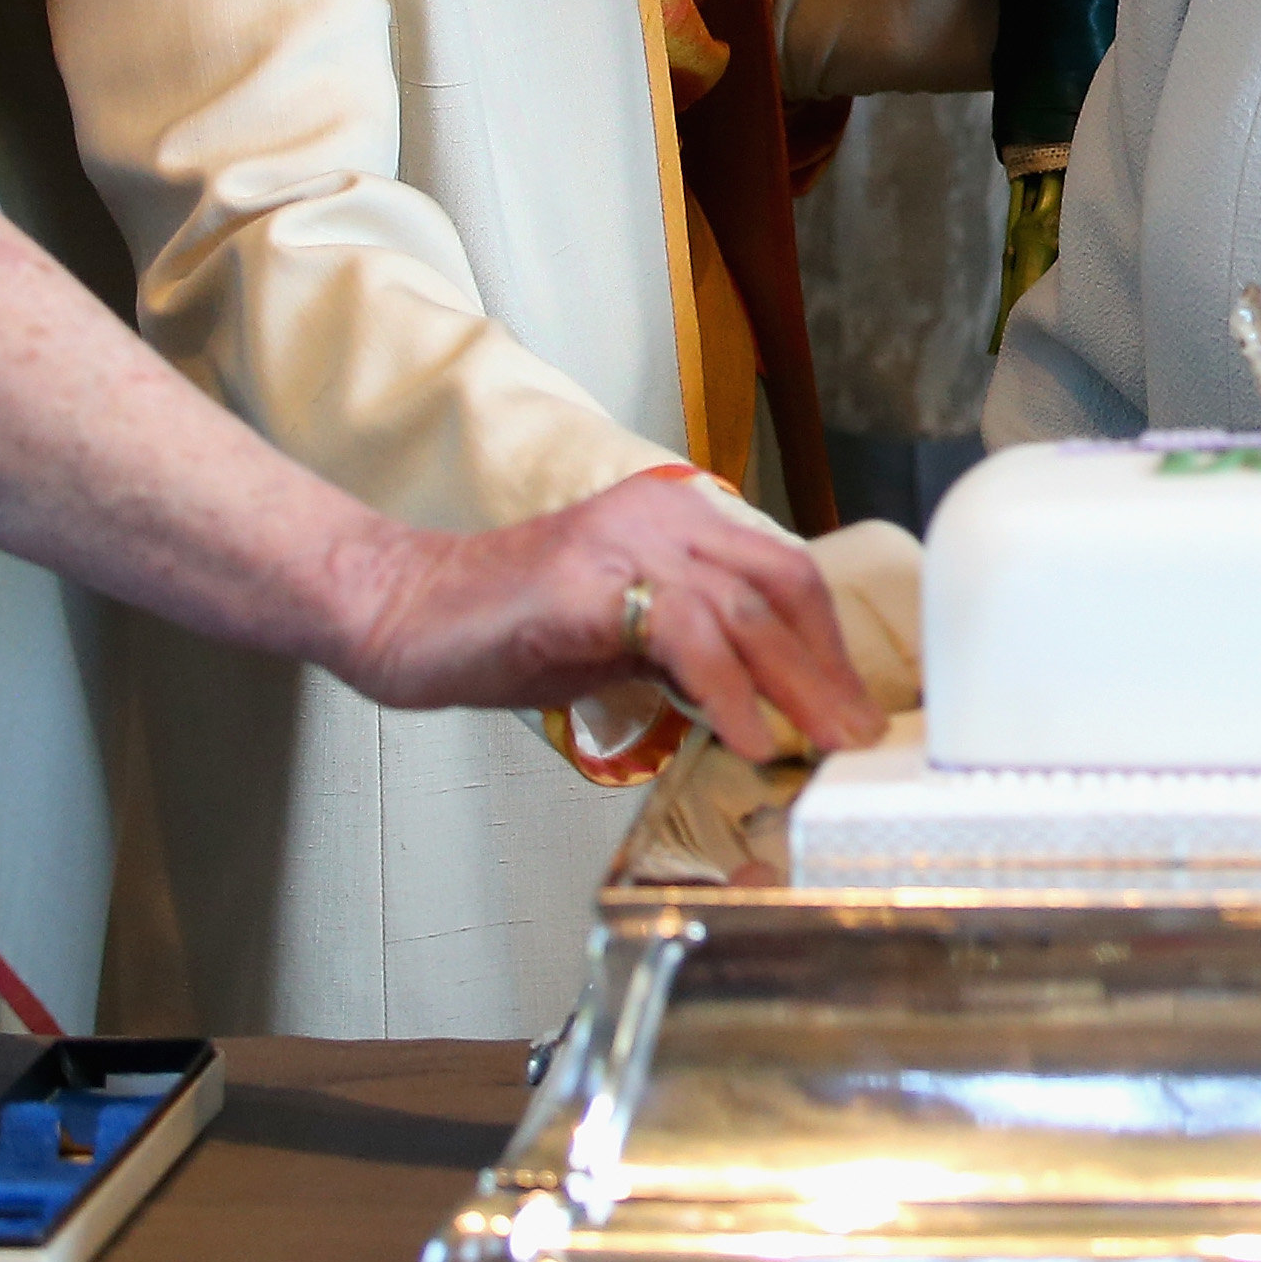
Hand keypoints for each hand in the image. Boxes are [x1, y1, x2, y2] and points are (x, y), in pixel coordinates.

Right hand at [330, 467, 877, 752]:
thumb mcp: (621, 639)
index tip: (849, 705)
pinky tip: (745, 737)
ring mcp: (625, 545)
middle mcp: (662, 516)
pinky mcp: (589, 584)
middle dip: (827, 668)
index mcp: (676, 520)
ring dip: (794, 686)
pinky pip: (685, 634)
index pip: (781, 574)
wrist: (403, 612)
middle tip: (856, 735)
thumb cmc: (504, 630)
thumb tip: (763, 701)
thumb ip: (690, 653)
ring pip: (746, 607)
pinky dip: (727, 692)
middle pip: (780, 585)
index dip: (825, 643)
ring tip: (819, 745)